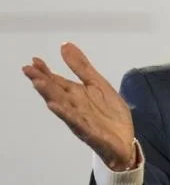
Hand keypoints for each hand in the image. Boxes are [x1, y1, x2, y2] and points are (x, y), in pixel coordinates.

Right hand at [22, 43, 135, 170]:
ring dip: (51, 95)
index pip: (58, 81)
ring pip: (63, 106)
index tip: (34, 60)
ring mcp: (80, 119)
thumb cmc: (109, 113)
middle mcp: (74, 106)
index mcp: (76, 95)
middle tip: (28, 70)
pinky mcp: (90, 132)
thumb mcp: (98, 84)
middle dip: (43, 81)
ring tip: (39, 84)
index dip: (46, 71)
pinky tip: (57, 106)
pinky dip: (67, 114)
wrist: (125, 139)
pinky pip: (77, 122)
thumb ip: (81, 67)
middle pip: (56, 92)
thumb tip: (64, 45)